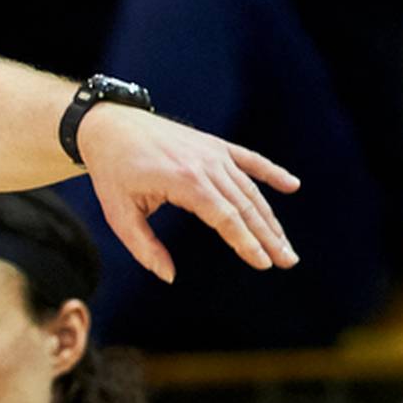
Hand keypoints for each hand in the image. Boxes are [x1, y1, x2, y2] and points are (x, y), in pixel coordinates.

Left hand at [75, 102, 298, 280]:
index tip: (263, 264)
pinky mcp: (215, 145)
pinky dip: (271, 172)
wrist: (110, 126)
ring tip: (285, 244)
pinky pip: (250, 160)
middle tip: (287, 261)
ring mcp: (213, 152)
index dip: (246, 242)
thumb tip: (168, 276)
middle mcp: (206, 165)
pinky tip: (292, 186)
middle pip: (245, 206)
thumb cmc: (112, 172)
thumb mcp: (119, 213)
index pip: (225, 218)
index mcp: (184, 181)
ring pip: (250, 189)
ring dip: (270, 217)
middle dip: (268, 236)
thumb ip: (143, 247)